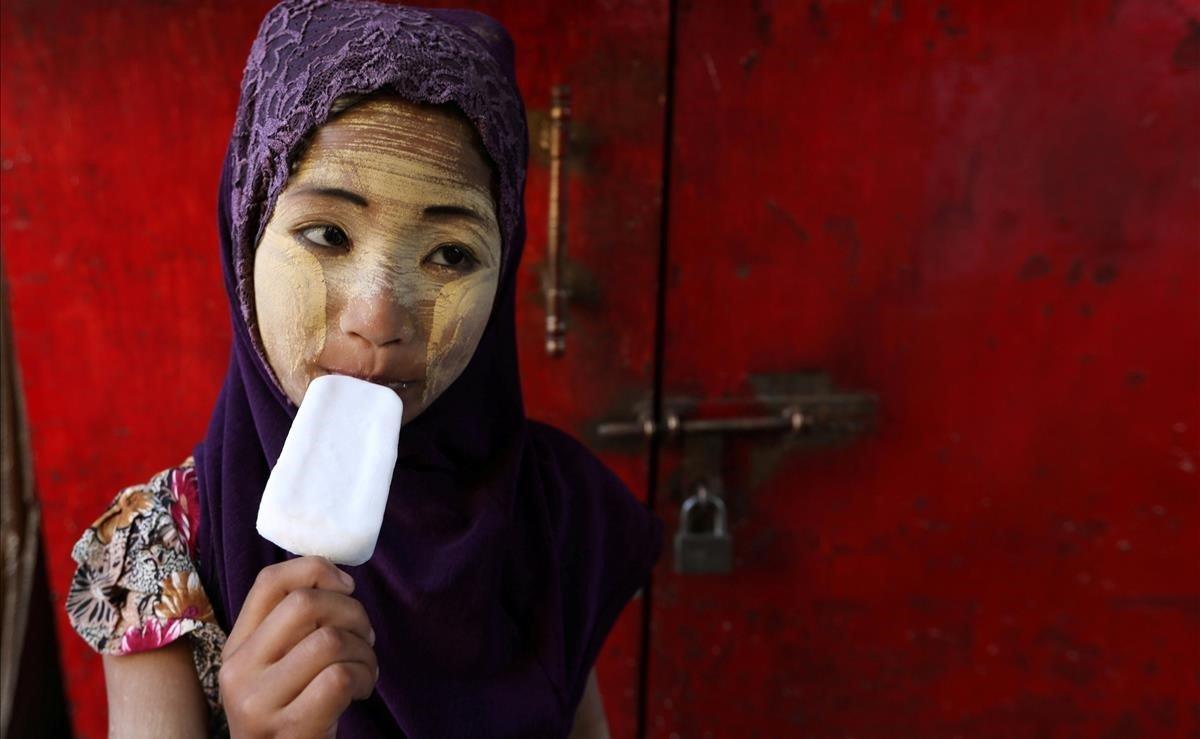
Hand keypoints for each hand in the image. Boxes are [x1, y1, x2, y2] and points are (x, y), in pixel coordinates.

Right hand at [219, 556, 377, 738]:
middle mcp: (239, 670)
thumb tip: (340, 581)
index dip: (316, 569)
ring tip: (365, 668)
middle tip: (365, 635)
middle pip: (304, 603)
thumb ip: (295, 627)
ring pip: (329, 640)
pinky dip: (364, 677)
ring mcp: (259, 700)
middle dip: (352, 611)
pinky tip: (360, 690)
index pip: (269, 582)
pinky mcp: (290, 726)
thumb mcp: (279, 667)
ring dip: (364, 650)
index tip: (347, 586)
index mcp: (237, 646)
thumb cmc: (293, 710)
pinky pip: (340, 677)